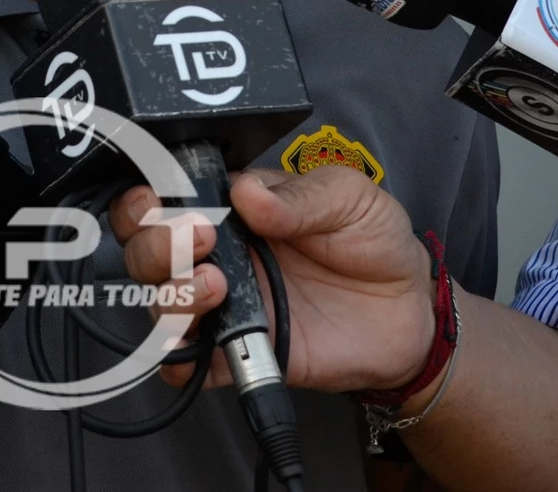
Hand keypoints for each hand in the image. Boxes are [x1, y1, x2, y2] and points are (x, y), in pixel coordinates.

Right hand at [110, 167, 440, 394]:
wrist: (410, 313)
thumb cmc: (375, 243)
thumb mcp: (349, 198)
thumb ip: (299, 196)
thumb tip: (246, 192)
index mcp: (235, 208)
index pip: (168, 195)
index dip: (150, 196)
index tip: (164, 198)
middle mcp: (220, 255)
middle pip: (147, 250)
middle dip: (153, 243)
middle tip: (196, 238)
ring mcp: (227, 305)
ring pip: (160, 303)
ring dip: (172, 293)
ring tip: (216, 286)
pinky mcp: (240, 352)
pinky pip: (189, 365)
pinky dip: (182, 360)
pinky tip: (207, 343)